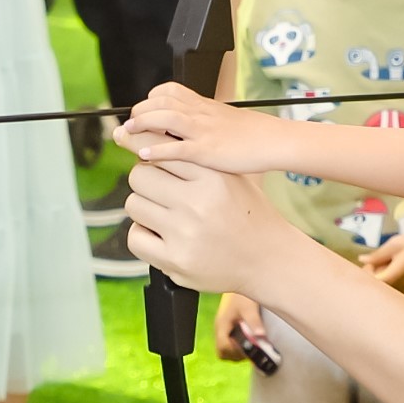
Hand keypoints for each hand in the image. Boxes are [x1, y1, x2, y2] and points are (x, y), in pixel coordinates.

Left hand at [120, 82, 295, 173]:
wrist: (274, 140)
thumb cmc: (253, 134)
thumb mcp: (225, 119)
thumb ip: (205, 120)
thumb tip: (190, 127)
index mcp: (203, 105)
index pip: (169, 91)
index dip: (150, 99)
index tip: (142, 110)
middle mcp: (200, 114)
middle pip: (160, 101)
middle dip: (139, 111)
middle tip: (128, 125)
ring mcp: (203, 131)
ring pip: (165, 118)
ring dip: (142, 124)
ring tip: (128, 134)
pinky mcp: (207, 150)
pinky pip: (178, 148)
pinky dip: (158, 150)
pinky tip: (145, 155)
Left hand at [124, 157, 307, 296]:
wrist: (269, 258)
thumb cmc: (247, 215)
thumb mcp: (230, 177)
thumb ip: (193, 160)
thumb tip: (143, 141)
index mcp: (213, 177)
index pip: (158, 149)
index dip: (145, 149)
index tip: (139, 151)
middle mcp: (198, 204)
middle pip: (140, 175)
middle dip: (147, 180)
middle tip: (160, 190)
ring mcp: (185, 234)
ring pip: (134, 204)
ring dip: (144, 207)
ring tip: (164, 213)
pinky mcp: (175, 261)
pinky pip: (135, 237)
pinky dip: (143, 234)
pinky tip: (161, 234)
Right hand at [212, 291, 264, 361]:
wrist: (238, 280)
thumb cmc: (241, 293)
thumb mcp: (249, 308)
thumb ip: (254, 322)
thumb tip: (260, 336)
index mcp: (222, 325)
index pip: (223, 348)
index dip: (235, 352)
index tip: (248, 350)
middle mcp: (220, 328)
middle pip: (222, 352)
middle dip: (236, 355)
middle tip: (250, 350)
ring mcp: (223, 327)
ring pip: (225, 348)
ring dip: (237, 350)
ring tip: (250, 344)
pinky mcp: (228, 325)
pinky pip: (229, 341)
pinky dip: (238, 344)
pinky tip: (248, 338)